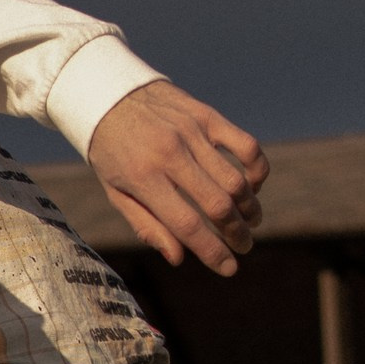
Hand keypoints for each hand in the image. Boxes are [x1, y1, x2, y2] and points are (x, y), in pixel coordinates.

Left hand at [86, 79, 266, 276]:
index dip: (212, 252)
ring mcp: (191, 132)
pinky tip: (252, 184)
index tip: (229, 269)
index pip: (187, 225)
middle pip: (217, 205)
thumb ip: (147, 225)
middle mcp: (170, 154)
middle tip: (243, 246)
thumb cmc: (110, 150)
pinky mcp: (206, 115)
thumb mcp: (116, 192)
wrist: (107, 93)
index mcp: (143, 178)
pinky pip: (245, 145)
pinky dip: (257, 169)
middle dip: (237, 234)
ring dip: (249, 207)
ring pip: (235, 178)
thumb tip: (178, 257)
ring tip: (251, 221)